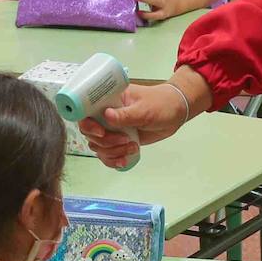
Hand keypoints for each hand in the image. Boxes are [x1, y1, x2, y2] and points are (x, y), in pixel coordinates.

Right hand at [78, 71, 212, 168]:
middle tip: (124, 140)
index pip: (86, 111)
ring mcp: (112, 129)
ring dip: (113, 152)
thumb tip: (106, 115)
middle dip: (106, 142)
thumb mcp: (145, 109)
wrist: (175, 112)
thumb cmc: (161, 103)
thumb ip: (125, 114)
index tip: (101, 132)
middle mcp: (106, 114)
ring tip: (132, 147)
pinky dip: (113, 160)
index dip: (88, 124)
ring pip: (98, 146)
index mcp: (109, 100)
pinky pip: (107, 154)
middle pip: (90, 133)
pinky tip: (125, 160)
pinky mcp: (119, 141)